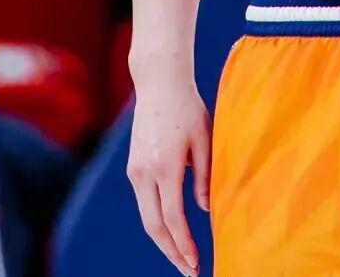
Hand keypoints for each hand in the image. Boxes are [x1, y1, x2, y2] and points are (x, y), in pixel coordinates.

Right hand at [127, 72, 210, 274]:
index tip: (196, 263)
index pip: (172, 217)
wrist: (159, 82)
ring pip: (146, 217)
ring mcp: (134, 170)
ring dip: (163, 240)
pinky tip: (172, 231)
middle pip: (153, 226)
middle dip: (171, 253)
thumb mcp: (204, 138)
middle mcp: (144, 172)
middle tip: (189, 272)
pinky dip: (157, 221)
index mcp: (164, 165)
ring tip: (183, 258)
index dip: (184, 244)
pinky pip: (144, 202)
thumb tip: (206, 209)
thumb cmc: (188, 106)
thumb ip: (204, 175)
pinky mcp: (133, 167)